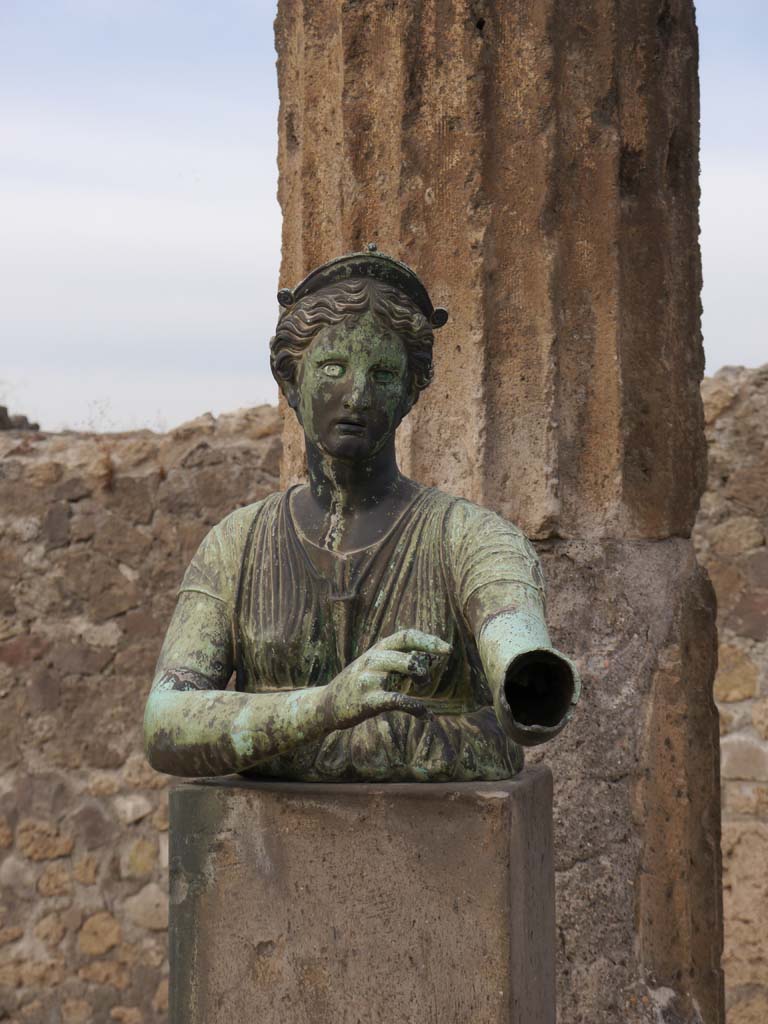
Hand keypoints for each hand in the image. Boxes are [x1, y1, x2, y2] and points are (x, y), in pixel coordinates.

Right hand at [319, 629, 450, 730]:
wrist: (325, 705)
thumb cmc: (358, 685)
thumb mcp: (375, 666)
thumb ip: (398, 660)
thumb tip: (426, 656)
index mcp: (377, 649)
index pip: (406, 635)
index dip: (429, 640)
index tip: (447, 649)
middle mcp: (373, 659)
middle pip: (409, 654)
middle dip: (424, 666)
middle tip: (425, 682)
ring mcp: (369, 679)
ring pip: (404, 671)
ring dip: (421, 682)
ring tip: (422, 696)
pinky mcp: (367, 700)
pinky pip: (398, 700)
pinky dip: (417, 709)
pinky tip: (426, 716)